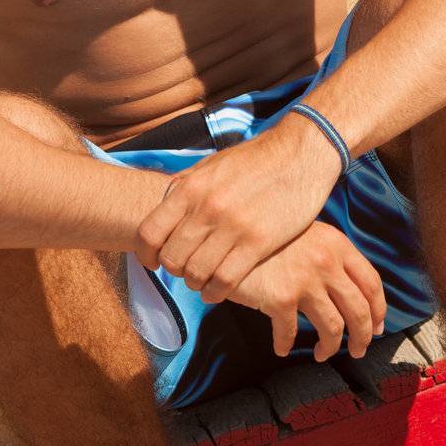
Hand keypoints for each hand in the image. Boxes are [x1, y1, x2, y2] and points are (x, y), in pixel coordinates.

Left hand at [133, 120, 341, 302]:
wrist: (299, 153)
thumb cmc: (255, 160)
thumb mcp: (212, 165)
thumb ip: (187, 186)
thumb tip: (164, 203)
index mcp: (190, 188)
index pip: (150, 232)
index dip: (145, 254)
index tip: (152, 262)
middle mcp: (207, 208)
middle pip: (171, 258)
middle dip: (173, 271)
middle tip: (183, 271)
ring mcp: (232, 227)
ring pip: (196, 273)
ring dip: (195, 283)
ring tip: (201, 281)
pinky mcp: (258, 242)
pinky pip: (225, 279)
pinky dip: (216, 291)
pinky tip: (218, 290)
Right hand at [226, 221, 386, 360]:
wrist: (229, 236)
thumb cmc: (267, 238)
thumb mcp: (305, 234)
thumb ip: (328, 255)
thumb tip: (350, 291)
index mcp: (337, 244)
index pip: (371, 283)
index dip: (378, 310)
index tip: (377, 327)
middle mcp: (326, 262)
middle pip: (359, 310)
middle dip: (362, 337)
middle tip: (358, 350)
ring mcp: (305, 281)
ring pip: (333, 328)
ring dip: (331, 347)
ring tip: (324, 354)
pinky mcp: (280, 298)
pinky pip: (290, 333)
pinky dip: (286, 345)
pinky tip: (281, 348)